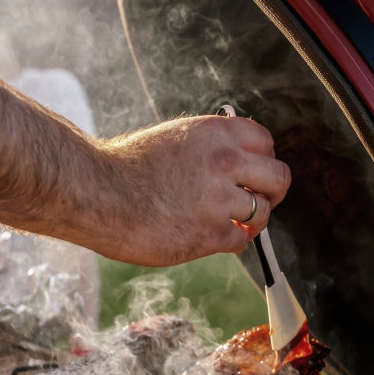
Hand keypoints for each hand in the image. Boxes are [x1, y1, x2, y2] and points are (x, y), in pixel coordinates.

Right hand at [80, 114, 289, 266]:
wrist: (95, 193)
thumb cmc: (123, 168)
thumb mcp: (172, 138)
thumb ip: (208, 147)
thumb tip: (234, 163)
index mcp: (215, 133)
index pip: (266, 143)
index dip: (263, 161)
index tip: (255, 173)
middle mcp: (224, 162)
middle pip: (278, 177)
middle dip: (271, 192)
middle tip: (259, 200)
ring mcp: (219, 200)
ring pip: (262, 212)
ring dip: (251, 220)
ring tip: (232, 223)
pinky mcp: (210, 234)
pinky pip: (241, 240)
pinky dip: (232, 242)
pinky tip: (212, 237)